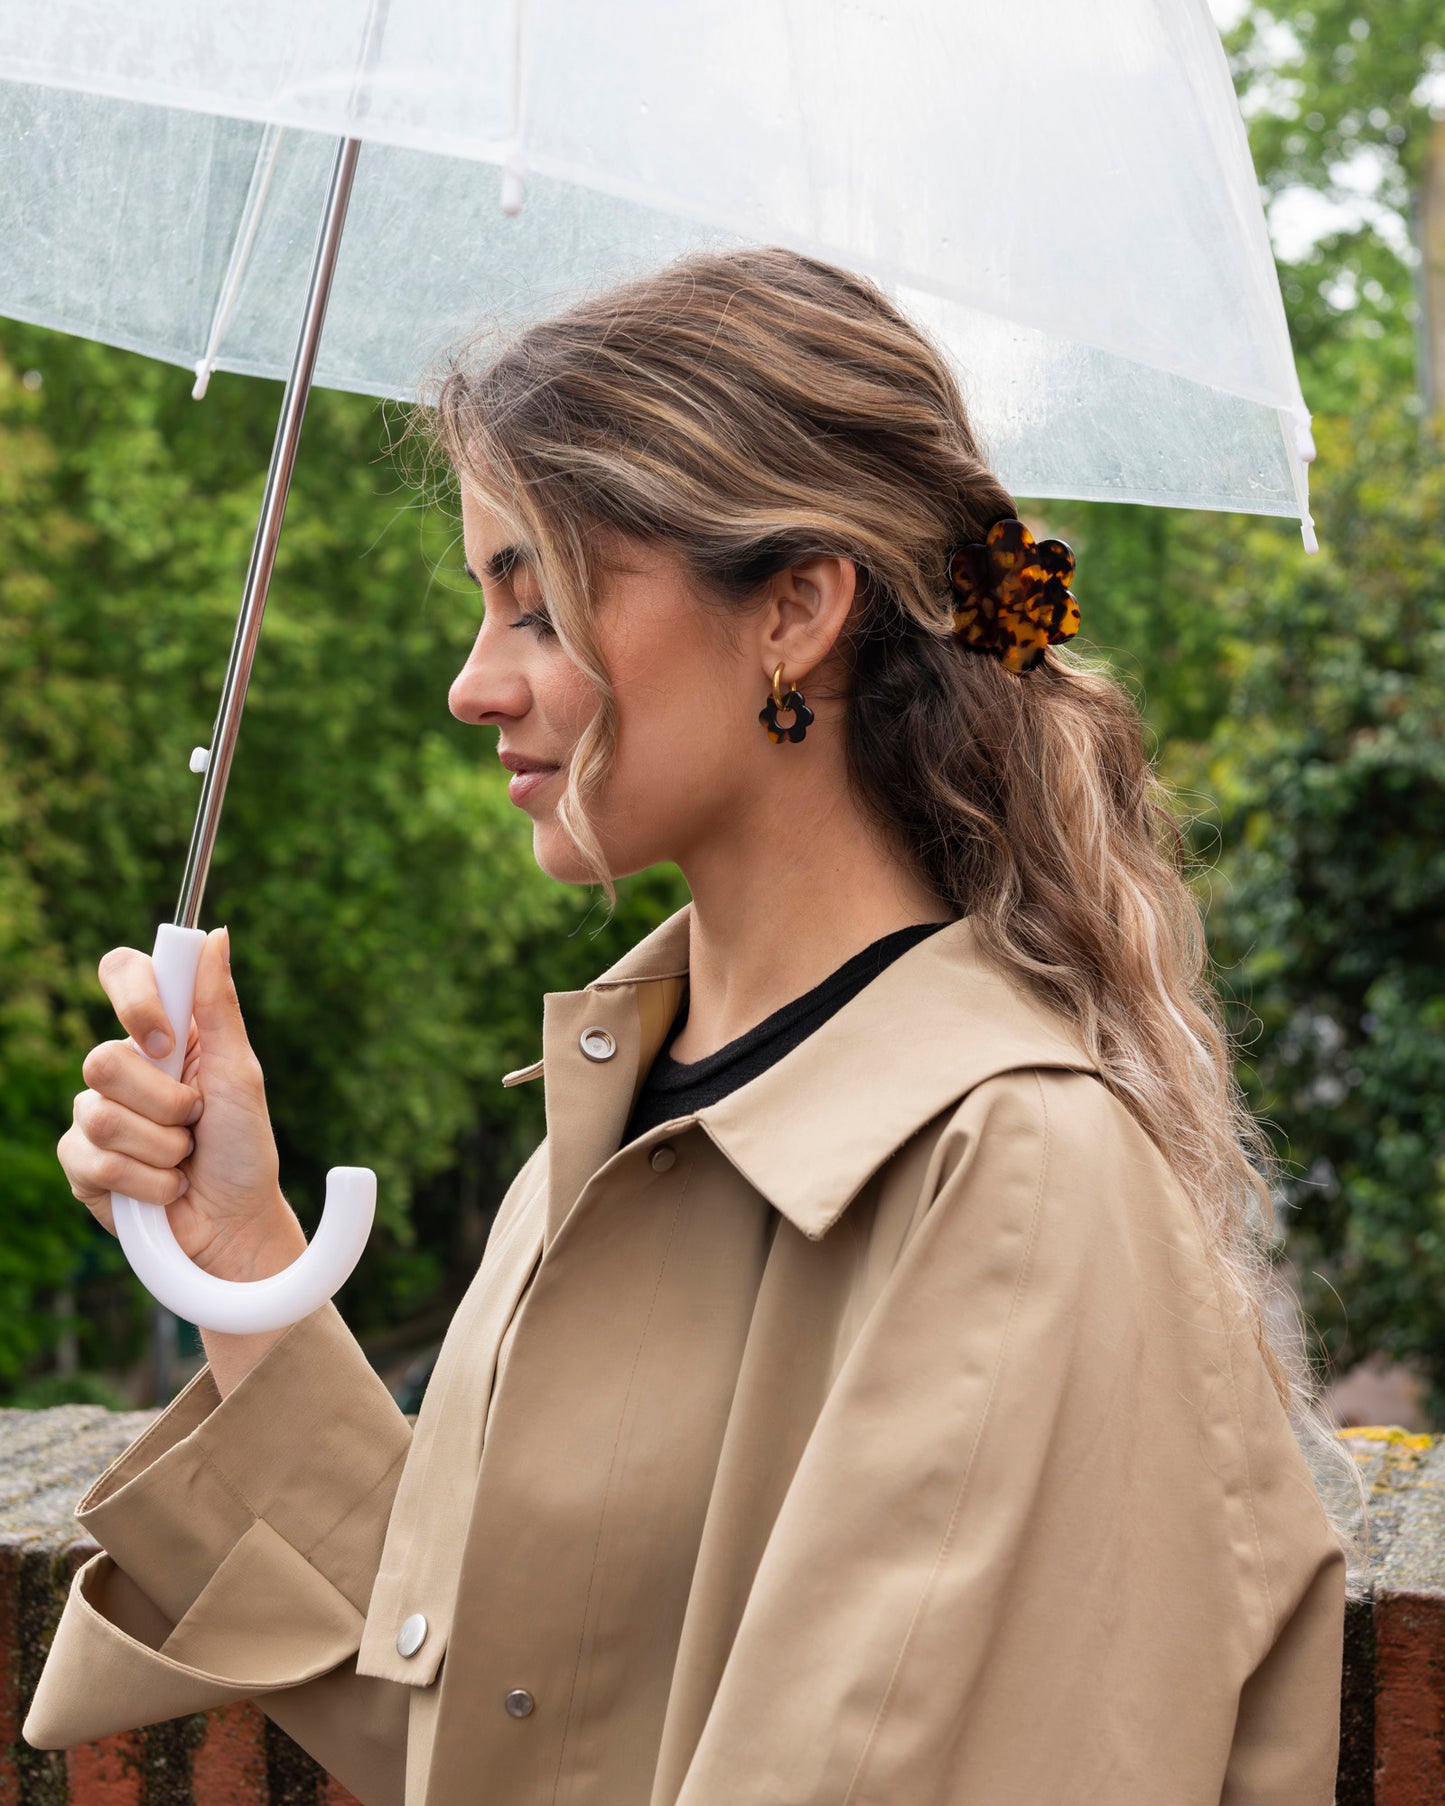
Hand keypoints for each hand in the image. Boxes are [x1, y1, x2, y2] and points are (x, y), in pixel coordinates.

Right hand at [58, 926, 299, 1278]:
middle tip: (194, 1121)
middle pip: (101, 1059)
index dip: (134, 999)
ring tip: (184, 1158)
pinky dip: (147, 1181)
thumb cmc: (244, 1148)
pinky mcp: (81, 1165)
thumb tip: (217, 936)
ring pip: (99, 1115)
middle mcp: (124, 1068)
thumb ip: (219, 1007)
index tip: (164, 1040)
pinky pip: (94, 1161)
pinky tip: (164, 1188)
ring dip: (162, 1148)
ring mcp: (95, 1116)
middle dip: (164, 1103)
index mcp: (164, 1033)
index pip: (122, 973)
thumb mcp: (241, 1075)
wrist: (235, 1225)